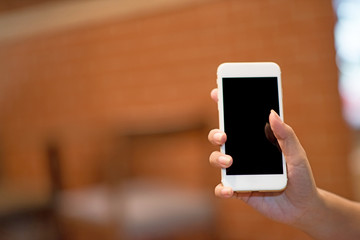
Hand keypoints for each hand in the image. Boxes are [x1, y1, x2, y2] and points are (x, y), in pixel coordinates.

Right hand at [208, 88, 319, 224]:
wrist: (303, 207)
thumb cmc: (301, 177)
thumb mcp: (297, 154)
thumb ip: (286, 135)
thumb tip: (272, 113)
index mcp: (256, 140)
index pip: (237, 121)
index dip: (224, 106)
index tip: (216, 93)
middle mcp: (243, 153)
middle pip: (220, 138)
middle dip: (216, 134)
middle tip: (224, 136)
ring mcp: (239, 171)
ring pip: (217, 160)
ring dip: (218, 159)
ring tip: (229, 162)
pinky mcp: (238, 190)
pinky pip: (223, 188)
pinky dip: (221, 189)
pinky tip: (229, 189)